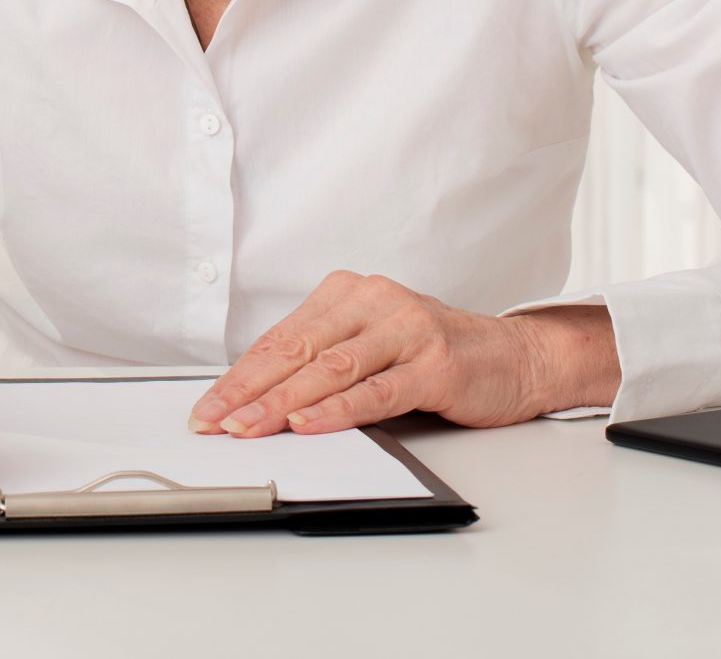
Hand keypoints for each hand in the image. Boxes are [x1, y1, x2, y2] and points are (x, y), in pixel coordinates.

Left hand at [189, 271, 617, 435]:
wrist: (513, 357)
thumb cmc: (432, 354)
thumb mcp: (370, 346)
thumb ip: (322, 362)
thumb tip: (256, 398)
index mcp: (348, 293)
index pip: (281, 338)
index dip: (239, 375)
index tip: (207, 406)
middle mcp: (374, 302)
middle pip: (296, 351)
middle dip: (247, 390)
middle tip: (212, 420)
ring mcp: (406, 330)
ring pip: (330, 370)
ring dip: (282, 403)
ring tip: (247, 427)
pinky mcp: (434, 364)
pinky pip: (376, 390)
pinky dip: (337, 409)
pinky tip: (307, 424)